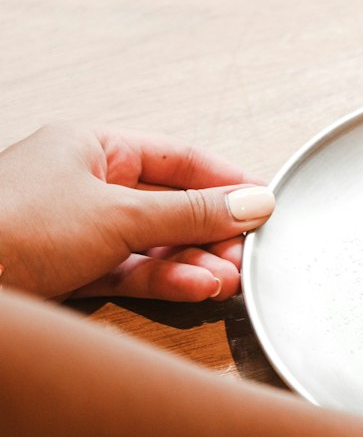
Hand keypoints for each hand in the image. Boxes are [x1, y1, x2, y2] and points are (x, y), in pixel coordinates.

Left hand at [0, 123, 274, 301]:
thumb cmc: (13, 226)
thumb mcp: (118, 215)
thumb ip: (190, 213)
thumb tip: (253, 203)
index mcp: (90, 147)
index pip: (176, 158)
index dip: (224, 180)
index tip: (264, 204)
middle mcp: (81, 184)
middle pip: (165, 204)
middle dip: (210, 232)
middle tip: (248, 254)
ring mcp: (72, 230)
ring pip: (149, 244)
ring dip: (191, 263)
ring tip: (228, 280)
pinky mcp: (64, 272)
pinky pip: (126, 272)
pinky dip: (162, 281)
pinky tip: (196, 289)